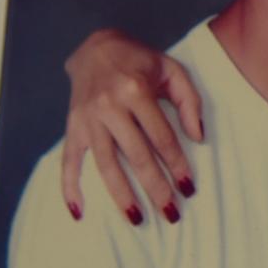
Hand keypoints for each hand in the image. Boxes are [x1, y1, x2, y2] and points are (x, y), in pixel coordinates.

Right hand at [59, 29, 203, 224]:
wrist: (96, 47)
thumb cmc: (141, 62)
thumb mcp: (173, 70)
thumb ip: (190, 102)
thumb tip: (198, 138)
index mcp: (135, 90)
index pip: (161, 137)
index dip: (176, 164)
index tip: (189, 188)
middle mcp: (109, 106)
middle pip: (136, 156)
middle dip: (155, 187)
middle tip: (171, 213)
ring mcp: (87, 119)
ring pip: (106, 164)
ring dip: (121, 195)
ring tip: (137, 219)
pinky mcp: (72, 127)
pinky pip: (68, 162)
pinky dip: (70, 188)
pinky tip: (79, 212)